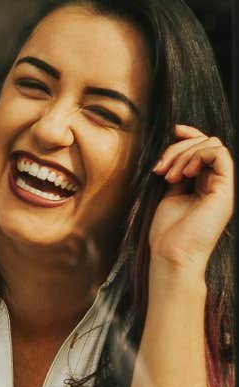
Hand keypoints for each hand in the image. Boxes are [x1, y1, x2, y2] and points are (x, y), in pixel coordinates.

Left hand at [149, 125, 232, 273]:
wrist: (172, 254)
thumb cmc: (167, 231)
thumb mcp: (169, 194)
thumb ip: (176, 172)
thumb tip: (171, 151)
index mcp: (205, 183)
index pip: (204, 147)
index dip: (188, 134)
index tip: (168, 132)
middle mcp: (217, 183)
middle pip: (206, 142)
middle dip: (178, 147)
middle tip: (160, 169)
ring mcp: (223, 186)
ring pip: (213, 145)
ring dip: (184, 153)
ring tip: (167, 175)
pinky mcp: (226, 190)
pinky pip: (220, 154)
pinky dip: (198, 156)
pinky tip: (182, 173)